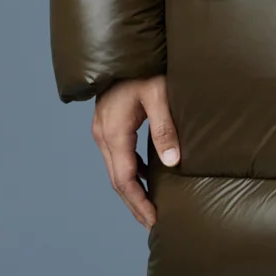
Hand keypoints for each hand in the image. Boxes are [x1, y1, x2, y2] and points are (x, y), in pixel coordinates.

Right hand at [92, 76, 179, 226]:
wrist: (124, 51)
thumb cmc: (144, 69)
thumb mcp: (159, 95)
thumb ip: (165, 128)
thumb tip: (172, 162)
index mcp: (113, 132)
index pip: (125, 179)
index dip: (139, 202)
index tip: (154, 221)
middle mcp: (103, 135)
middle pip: (118, 181)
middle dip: (136, 204)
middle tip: (155, 224)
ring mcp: (104, 131)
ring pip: (118, 171)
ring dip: (134, 191)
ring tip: (152, 209)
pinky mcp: (110, 126)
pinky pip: (120, 158)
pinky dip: (133, 174)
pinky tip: (150, 181)